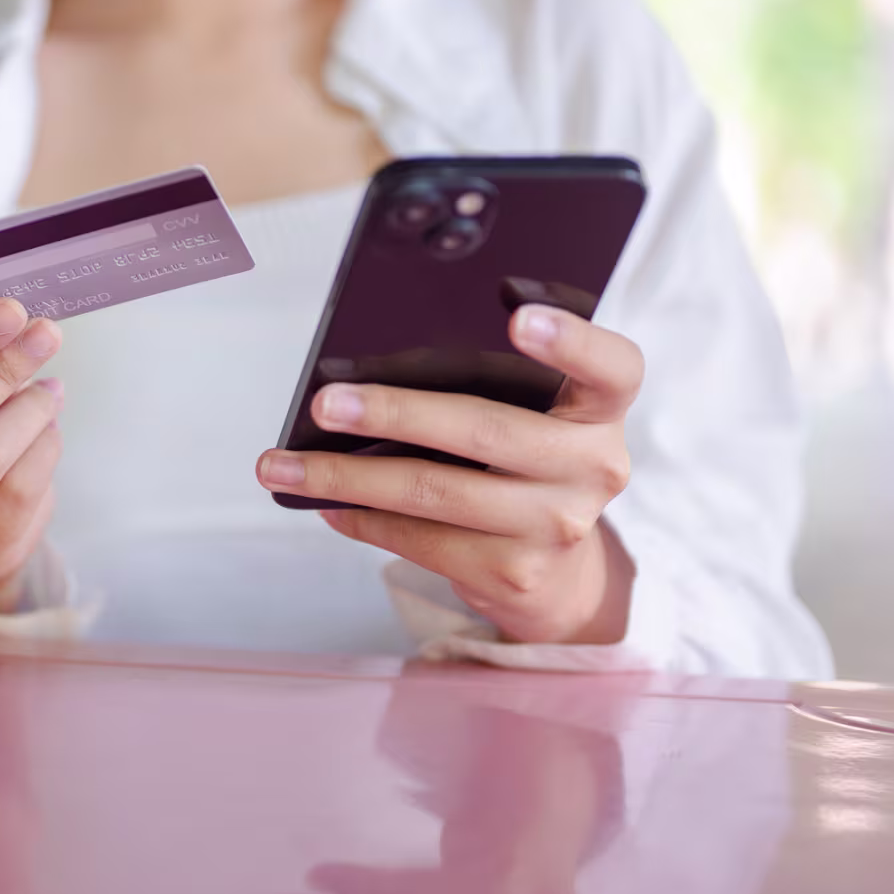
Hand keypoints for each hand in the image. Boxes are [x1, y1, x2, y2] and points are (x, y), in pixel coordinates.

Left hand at [255, 304, 641, 645]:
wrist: (560, 577)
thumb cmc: (525, 466)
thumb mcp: (536, 421)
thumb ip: (493, 387)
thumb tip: (367, 370)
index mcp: (601, 411)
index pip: (612, 366)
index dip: (571, 339)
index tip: (517, 315)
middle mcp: (593, 467)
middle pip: (484, 429)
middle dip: (392, 414)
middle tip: (324, 403)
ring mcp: (555, 526)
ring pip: (434, 492)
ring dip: (345, 478)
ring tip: (281, 466)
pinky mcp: (515, 572)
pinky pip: (420, 539)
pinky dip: (362, 518)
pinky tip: (323, 502)